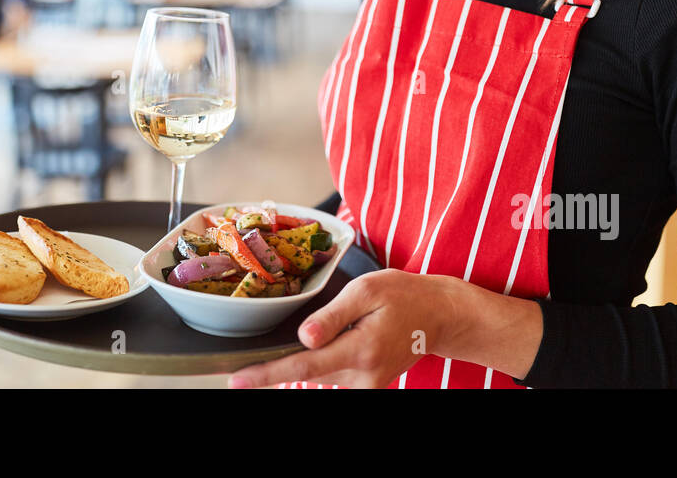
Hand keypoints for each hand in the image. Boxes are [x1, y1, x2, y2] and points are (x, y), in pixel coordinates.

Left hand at [227, 269, 454, 388]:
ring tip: (328, 332)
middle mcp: (363, 376)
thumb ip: (332, 316)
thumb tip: (303, 338)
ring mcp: (366, 385)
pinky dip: (321, 360)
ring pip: (318, 374)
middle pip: (307, 372)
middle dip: (281, 363)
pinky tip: (334, 340)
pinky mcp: (367, 386)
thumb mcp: (367, 291)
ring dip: (307, 357)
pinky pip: (331, 375)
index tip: (237, 379)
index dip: (267, 374)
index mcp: (360, 350)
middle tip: (273, 348)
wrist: (438, 316)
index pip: (303, 366)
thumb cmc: (403, 296)